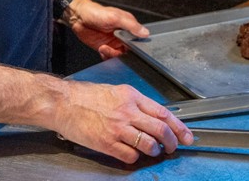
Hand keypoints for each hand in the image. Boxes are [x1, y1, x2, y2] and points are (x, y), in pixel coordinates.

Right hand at [52, 79, 193, 163]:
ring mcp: (117, 128)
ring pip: (148, 145)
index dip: (179, 127)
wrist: (62, 102)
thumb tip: (152, 117)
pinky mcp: (107, 143)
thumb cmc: (85, 96)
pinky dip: (135, 158)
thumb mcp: (115, 91)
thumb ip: (134, 103)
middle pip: (160, 130)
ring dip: (154, 151)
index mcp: (131, 96)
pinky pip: (130, 156)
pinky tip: (131, 154)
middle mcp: (127, 112)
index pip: (163, 113)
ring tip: (152, 151)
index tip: (186, 135)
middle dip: (172, 142)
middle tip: (173, 147)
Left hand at [65, 0, 148, 58]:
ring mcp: (113, 42)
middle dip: (124, 53)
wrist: (78, 17)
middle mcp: (122, 35)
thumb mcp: (115, 17)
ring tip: (104, 48)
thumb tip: (145, 33)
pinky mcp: (105, 47)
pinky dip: (107, 57)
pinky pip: (110, 57)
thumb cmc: (96, 12)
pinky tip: (101, 50)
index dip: (136, 45)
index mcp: (128, 25)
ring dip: (113, 55)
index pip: (138, 39)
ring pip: (120, 55)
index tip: (130, 48)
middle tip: (115, 49)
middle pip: (130, 49)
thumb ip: (131, 26)